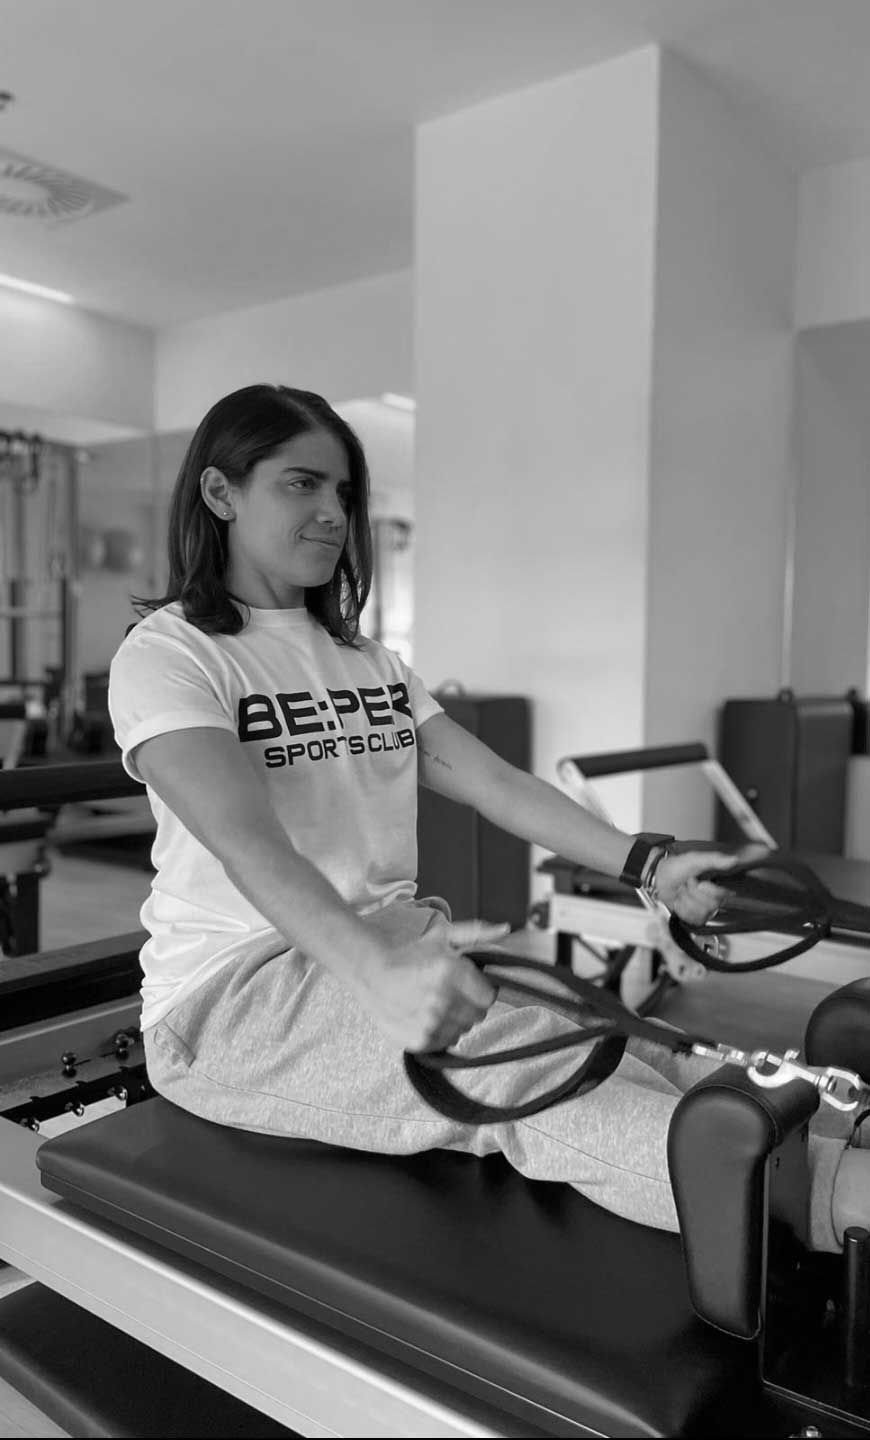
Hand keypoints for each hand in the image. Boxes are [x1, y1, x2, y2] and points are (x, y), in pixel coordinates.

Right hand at [359, 919, 508, 1052]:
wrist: (369, 973)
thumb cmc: (410, 954)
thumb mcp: (442, 937)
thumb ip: (477, 934)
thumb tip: (506, 929)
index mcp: (451, 971)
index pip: (489, 996)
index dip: (481, 990)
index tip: (467, 984)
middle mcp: (442, 999)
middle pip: (478, 1015)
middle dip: (468, 1004)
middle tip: (447, 992)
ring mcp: (430, 1022)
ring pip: (463, 1029)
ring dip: (454, 1019)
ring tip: (434, 1004)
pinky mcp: (420, 1040)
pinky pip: (446, 1041)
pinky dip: (440, 1032)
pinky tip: (424, 1016)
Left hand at [655, 843, 769, 924]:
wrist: (658, 876)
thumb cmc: (676, 867)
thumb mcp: (696, 859)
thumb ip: (715, 859)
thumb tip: (734, 860)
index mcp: (715, 883)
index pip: (723, 895)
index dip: (709, 890)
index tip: (700, 883)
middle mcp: (710, 897)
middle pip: (712, 905)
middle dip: (695, 893)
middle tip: (687, 884)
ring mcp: (701, 907)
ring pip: (701, 912)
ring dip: (687, 900)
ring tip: (682, 891)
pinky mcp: (692, 916)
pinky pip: (692, 918)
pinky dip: (682, 908)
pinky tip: (679, 900)